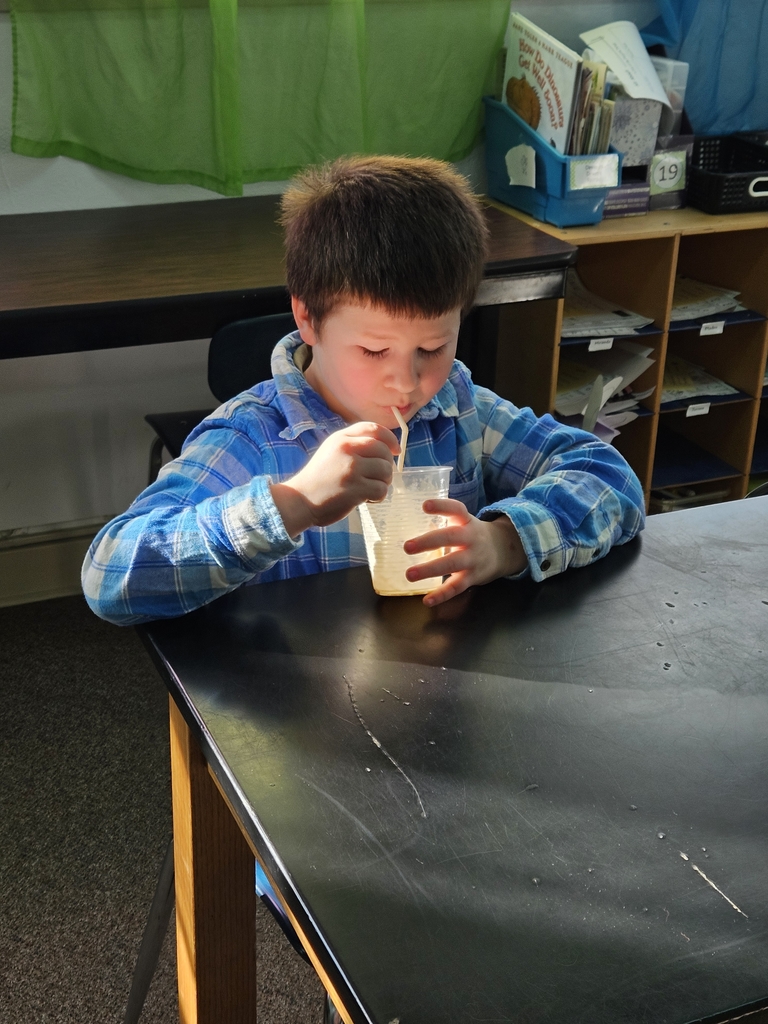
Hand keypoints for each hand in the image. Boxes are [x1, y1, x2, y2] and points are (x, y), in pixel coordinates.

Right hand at [270, 422, 398, 536]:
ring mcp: (351, 468)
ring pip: (386, 471)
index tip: (396, 450)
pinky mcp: (355, 488)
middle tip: (378, 478)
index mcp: (341, 438)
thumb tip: (387, 447)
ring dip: (383, 483)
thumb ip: (354, 444)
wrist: (300, 500)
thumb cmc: (319, 478)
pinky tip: (366, 499)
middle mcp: (347, 449)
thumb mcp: (332, 451)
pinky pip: (381, 489)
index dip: (390, 439)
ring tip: (369, 489)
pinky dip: (378, 497)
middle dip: (387, 466)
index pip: (374, 429)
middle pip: (384, 451)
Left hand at [403, 499, 526, 606]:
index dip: (441, 506)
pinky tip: (427, 600)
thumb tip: (407, 521)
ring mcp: (473, 559)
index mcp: (467, 521)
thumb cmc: (473, 535)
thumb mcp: (464, 522)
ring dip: (429, 570)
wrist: (504, 550)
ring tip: (409, 575)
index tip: (425, 505)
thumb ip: (444, 522)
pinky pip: (457, 587)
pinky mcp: (473, 577)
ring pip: (452, 564)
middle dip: (428, 542)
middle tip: (406, 547)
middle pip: (451, 537)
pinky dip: (442, 595)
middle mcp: (471, 538)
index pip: (456, 510)